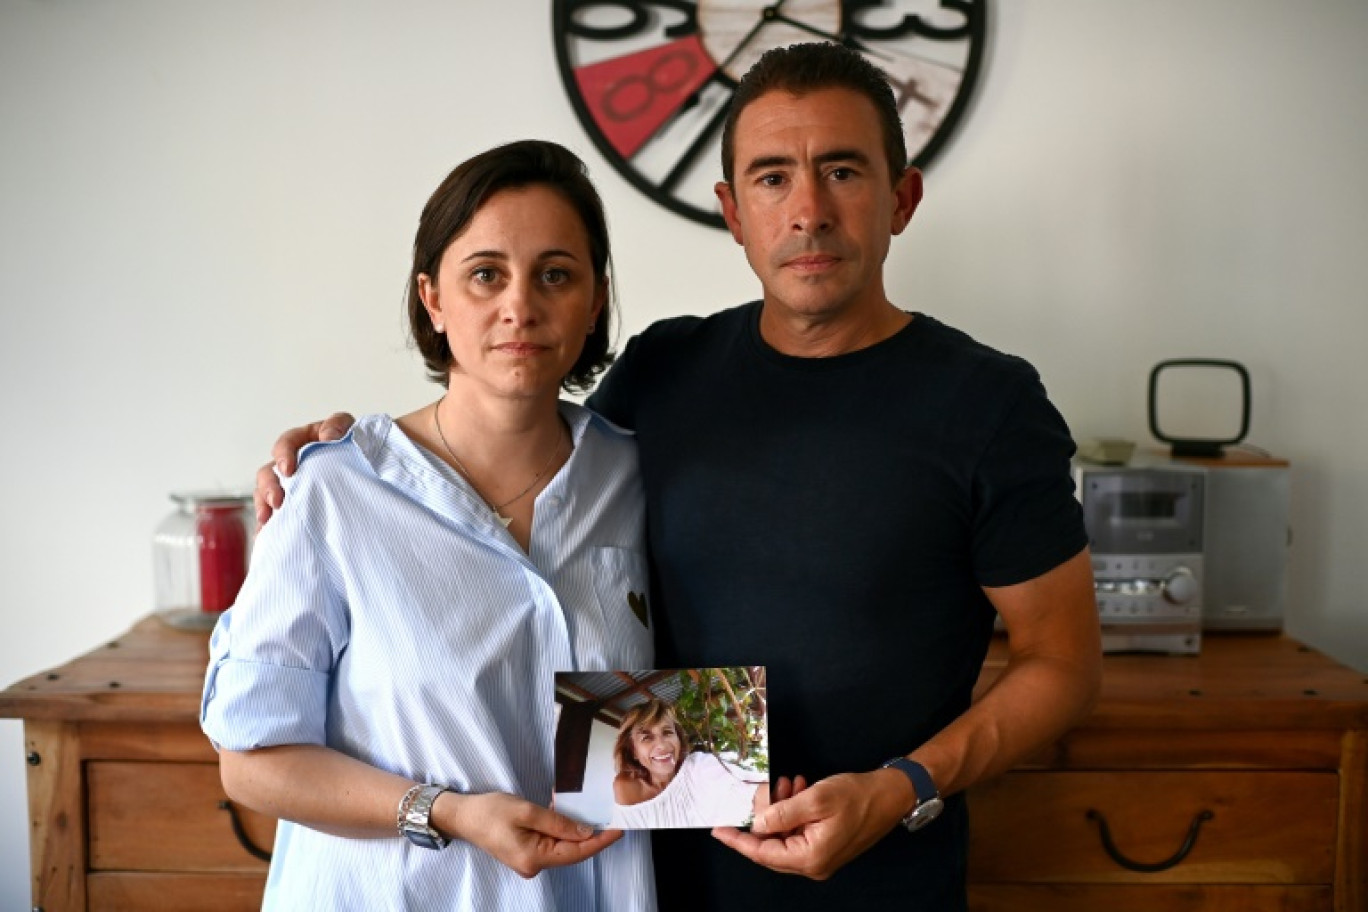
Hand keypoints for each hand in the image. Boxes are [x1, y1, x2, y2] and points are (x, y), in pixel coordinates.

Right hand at [253, 413, 355, 525]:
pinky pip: (277, 512)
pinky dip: (270, 522)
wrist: (377, 468)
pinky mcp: (297, 502)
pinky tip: (267, 532)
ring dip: (265, 504)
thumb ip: (340, 425)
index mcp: (306, 440)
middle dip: (269, 485)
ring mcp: (295, 484)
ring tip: (267, 519)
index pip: (287, 442)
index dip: (283, 454)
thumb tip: (328, 436)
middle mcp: (296, 462)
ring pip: (269, 491)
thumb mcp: (354, 429)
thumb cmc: (361, 447)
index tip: (287, 470)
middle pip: (270, 470)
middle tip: (277, 500)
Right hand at [439, 791, 620, 878]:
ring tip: (591, 810)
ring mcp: (530, 860)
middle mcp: (534, 865)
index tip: (619, 829)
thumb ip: (557, 822)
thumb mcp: (526, 811)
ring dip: (575, 828)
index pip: (576, 852)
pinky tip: (565, 811)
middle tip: (610, 814)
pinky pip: (551, 842)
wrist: (463, 816)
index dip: (600, 841)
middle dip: (591, 833)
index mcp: (533, 858)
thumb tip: (585, 831)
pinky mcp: (527, 852)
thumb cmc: (490, 812)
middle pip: (571, 850)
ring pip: (563, 845)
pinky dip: (561, 828)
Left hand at [713, 769, 911, 880]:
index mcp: (810, 858)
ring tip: (785, 783)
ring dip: (779, 808)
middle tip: (766, 789)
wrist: (892, 794)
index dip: (738, 840)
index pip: (763, 853)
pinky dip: (792, 810)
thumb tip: (757, 822)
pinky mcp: (826, 844)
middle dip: (764, 815)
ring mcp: (820, 855)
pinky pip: (798, 830)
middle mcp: (813, 863)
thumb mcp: (815, 799)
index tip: (719, 829)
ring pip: (784, 834)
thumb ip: (781, 812)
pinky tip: (796, 788)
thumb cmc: (858, 796)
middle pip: (772, 845)